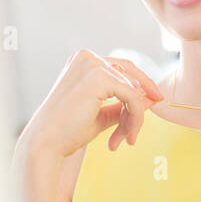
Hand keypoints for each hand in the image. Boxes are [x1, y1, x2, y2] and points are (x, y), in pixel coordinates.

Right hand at [21, 50, 164, 160]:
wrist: (46, 144)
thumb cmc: (67, 131)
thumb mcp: (100, 114)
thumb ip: (121, 105)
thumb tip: (149, 99)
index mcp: (82, 62)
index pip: (121, 68)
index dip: (141, 84)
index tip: (154, 100)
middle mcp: (87, 57)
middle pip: (131, 72)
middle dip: (143, 97)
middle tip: (153, 112)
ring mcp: (93, 64)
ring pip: (133, 89)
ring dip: (135, 116)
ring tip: (126, 138)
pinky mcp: (99, 77)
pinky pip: (132, 97)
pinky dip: (135, 117)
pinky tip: (128, 135)